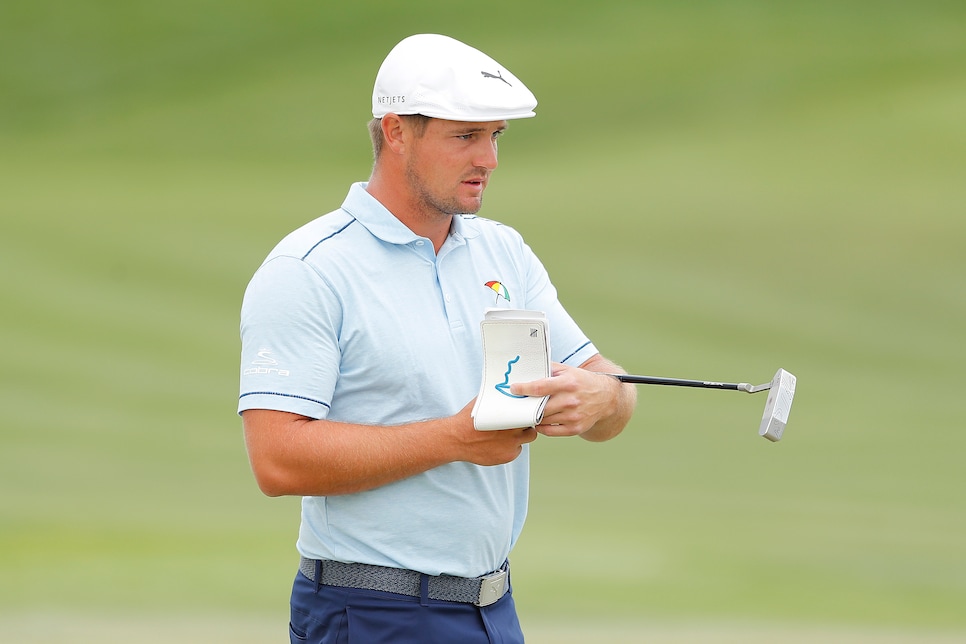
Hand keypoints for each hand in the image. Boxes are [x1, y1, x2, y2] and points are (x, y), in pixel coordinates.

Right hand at [447, 399, 538, 465]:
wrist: (457, 439)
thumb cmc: (469, 420)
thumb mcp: (483, 402)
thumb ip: (497, 399)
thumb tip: (505, 390)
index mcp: (511, 415)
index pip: (530, 412)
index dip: (529, 412)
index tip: (524, 412)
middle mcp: (514, 430)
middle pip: (532, 426)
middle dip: (527, 424)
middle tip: (519, 422)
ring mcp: (512, 444)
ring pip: (526, 438)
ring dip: (521, 436)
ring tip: (509, 433)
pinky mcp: (508, 456)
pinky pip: (517, 450)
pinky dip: (511, 447)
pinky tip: (500, 443)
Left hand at [509, 362, 624, 437]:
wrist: (606, 398)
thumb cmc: (582, 382)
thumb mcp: (568, 370)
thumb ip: (549, 368)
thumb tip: (529, 367)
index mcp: (568, 383)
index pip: (540, 387)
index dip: (524, 389)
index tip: (514, 389)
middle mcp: (570, 400)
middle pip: (540, 407)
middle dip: (526, 406)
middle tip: (518, 403)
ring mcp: (573, 416)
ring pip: (544, 420)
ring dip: (533, 416)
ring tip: (528, 411)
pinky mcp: (575, 428)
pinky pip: (550, 431)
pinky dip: (542, 427)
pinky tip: (539, 421)